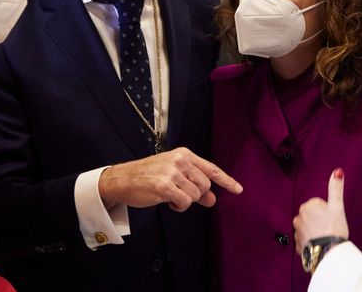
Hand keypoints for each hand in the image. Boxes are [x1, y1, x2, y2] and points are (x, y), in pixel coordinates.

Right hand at [98, 147, 242, 211]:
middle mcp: (180, 160)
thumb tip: (212, 199)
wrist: (123, 179)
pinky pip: (185, 202)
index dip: (226, 180)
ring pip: (196, 195)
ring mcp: (172, 172)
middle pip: (205, 185)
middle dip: (196, 195)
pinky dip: (179, 206)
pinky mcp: (165, 186)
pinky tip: (168, 201)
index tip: (238, 189)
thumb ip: (194, 186)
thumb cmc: (148, 177)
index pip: (211, 168)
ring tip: (170, 196)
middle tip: (180, 194)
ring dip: (185, 201)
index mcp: (184, 154)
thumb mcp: (173, 176)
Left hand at [293, 168, 349, 255]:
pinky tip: (319, 245)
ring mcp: (297, 233)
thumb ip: (336, 188)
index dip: (328, 211)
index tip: (332, 218)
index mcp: (306, 207)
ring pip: (308, 228)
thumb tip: (337, 171)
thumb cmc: (333, 228)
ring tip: (325, 237)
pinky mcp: (298, 246)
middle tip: (329, 227)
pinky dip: (311, 243)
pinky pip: (305, 242)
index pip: (318, 204)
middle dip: (320, 220)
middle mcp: (298, 219)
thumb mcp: (337, 207)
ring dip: (315, 232)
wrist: (329, 253)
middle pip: (312, 216)